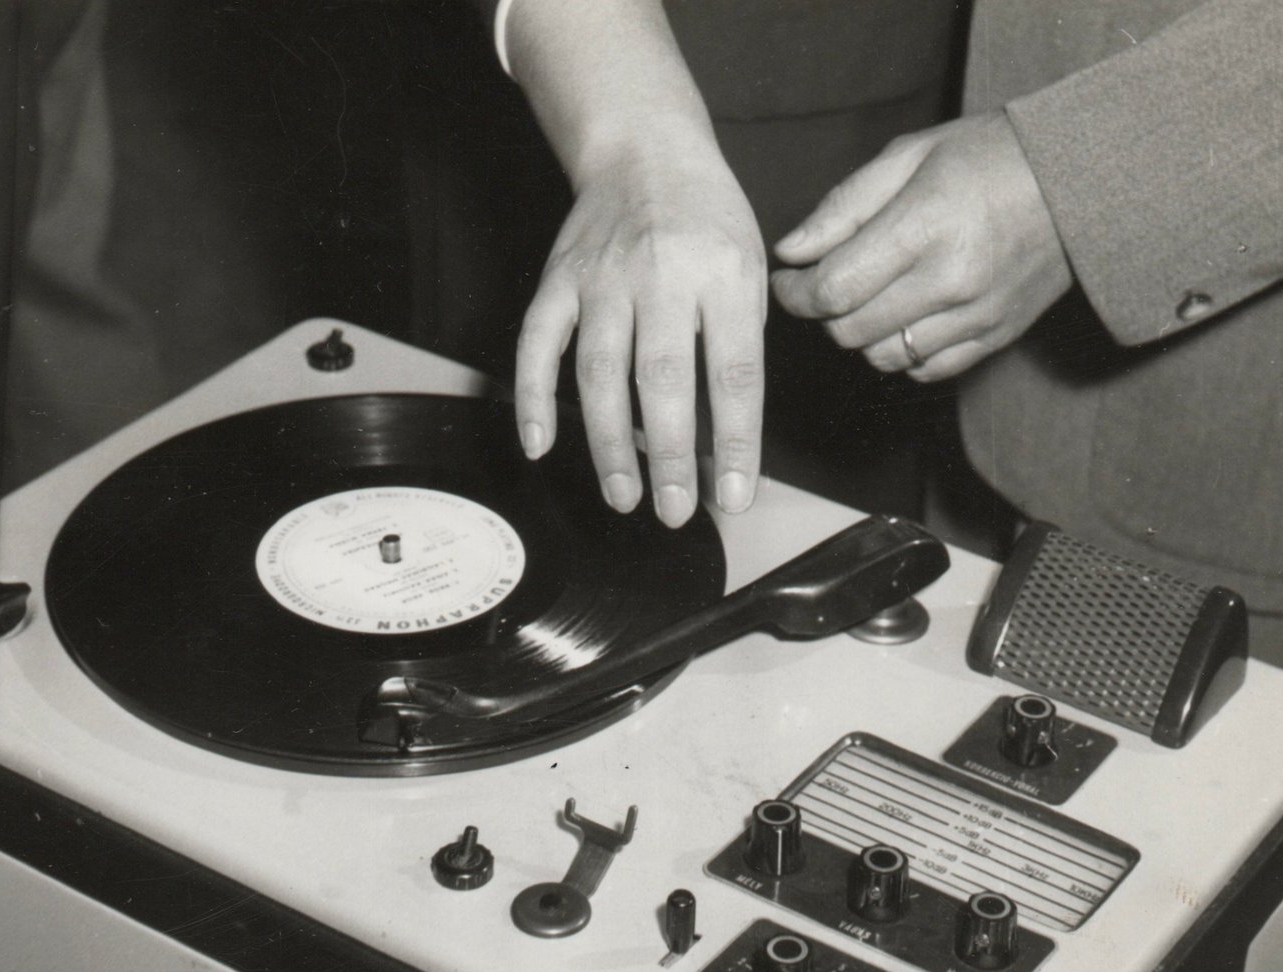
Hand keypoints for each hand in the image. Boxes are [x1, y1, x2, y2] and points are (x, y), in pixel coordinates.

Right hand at [515, 143, 766, 526]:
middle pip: (664, 379)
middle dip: (671, 455)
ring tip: (623, 497)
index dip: (736, 443)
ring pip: (600, 372)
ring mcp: (603, 277)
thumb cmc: (707, 221)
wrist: (645, 149)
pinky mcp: (559, 279)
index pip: (735, 373)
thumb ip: (738, 345)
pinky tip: (540, 444)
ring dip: (609, 443)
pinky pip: (538, 344)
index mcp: (723, 275)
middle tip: (675, 512)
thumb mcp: (748, 270)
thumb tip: (725, 442)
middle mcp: (662, 275)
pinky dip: (533, 397)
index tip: (734, 497)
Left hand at [770, 112, 1071, 382]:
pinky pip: (923, 370)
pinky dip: (902, 351)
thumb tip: (791, 252)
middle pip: (850, 330)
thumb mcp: (910, 156)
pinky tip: (907, 315)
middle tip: (828, 282)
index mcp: (925, 226)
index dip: (796, 292)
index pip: (834, 289)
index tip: (789, 279)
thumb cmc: (989, 157)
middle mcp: (951, 280)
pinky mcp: (995, 336)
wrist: (1081, 179)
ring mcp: (976, 315)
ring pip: (882, 356)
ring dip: (862, 334)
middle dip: (825, 311)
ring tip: (871, 297)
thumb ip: (843, 207)